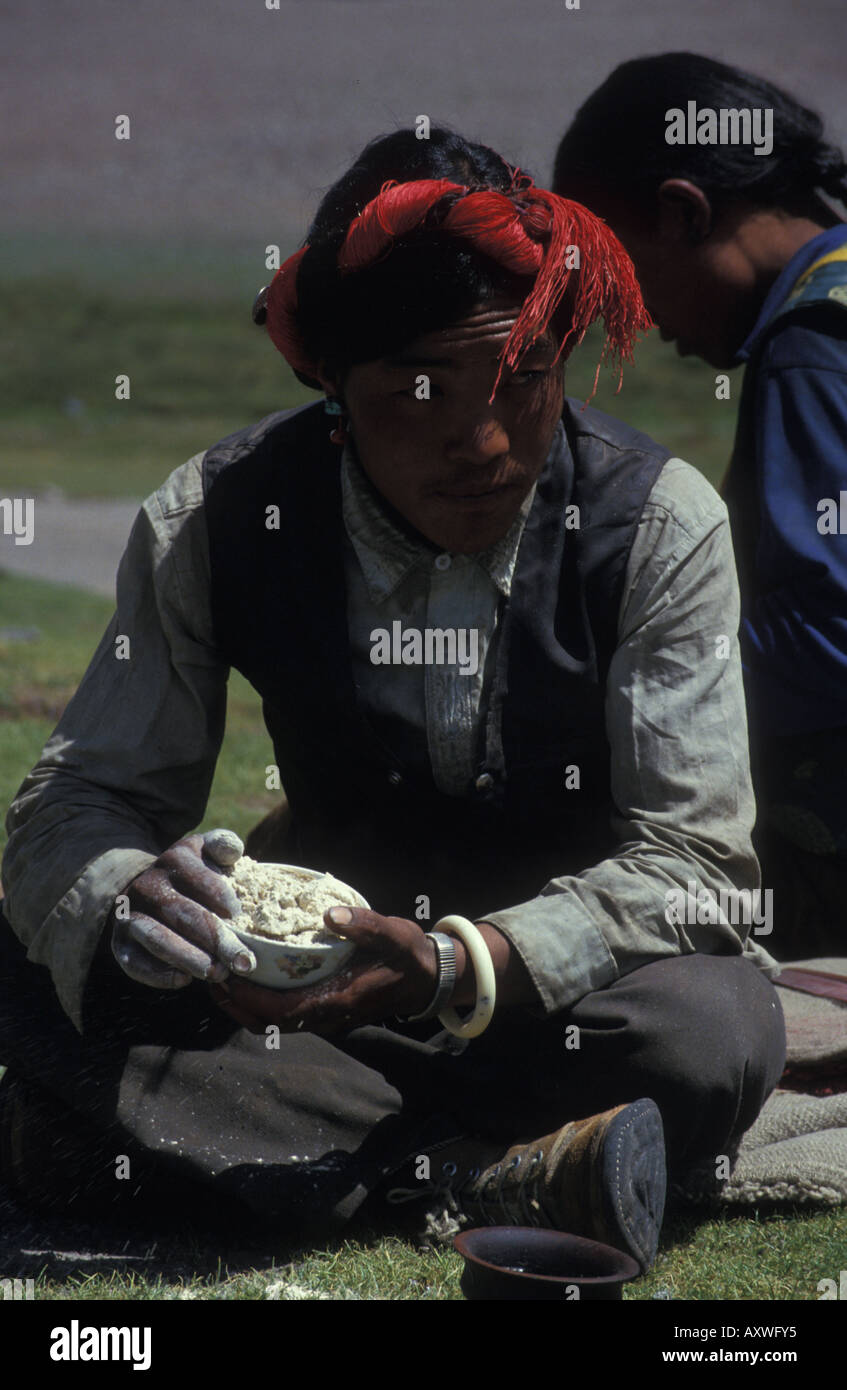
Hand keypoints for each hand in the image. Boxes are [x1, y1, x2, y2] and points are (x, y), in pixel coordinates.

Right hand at [110, 828, 256, 989]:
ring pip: (157, 938)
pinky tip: (184, 980)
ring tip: (218, 974)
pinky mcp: (120, 942)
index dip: (220, 896)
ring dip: (189, 959)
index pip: (199, 879)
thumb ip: (223, 844)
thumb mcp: (205, 850)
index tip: (238, 915)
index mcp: (174, 859)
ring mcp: (132, 914)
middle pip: (183, 914)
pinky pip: (134, 962)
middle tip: (244, 962)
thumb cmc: (192, 873)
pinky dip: (158, 974)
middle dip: (216, 940)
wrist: (148, 887)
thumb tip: (233, 853)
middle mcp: (148, 885)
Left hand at [209, 905, 438, 1035]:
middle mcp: (327, 1016)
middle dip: (235, 1004)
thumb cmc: (408, 955)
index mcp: (338, 1000)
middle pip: (267, 1023)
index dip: (249, 999)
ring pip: (272, 1023)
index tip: (225, 977)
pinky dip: (259, 1001)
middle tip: (210, 975)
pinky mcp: (323, 1010)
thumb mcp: (393, 934)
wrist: (427, 978)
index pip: (282, 1011)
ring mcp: (324, 1017)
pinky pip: (282, 1014)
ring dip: (244, 1005)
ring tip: (221, 976)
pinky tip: (250, 976)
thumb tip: (332, 914)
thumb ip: (365, 924)